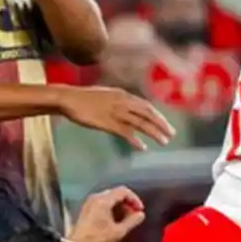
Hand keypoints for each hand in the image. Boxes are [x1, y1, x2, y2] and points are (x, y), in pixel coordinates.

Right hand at [57, 86, 174, 150]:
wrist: (68, 98)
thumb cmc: (84, 98)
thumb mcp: (106, 95)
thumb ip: (119, 101)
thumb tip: (128, 109)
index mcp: (123, 94)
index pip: (146, 105)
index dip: (158, 115)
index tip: (166, 124)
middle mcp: (122, 102)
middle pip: (147, 113)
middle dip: (161, 124)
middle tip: (172, 134)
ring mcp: (115, 112)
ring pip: (140, 122)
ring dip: (153, 132)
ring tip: (164, 142)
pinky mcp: (106, 122)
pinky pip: (125, 132)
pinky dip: (135, 140)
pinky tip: (142, 147)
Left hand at [73, 187, 145, 241]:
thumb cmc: (97, 239)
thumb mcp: (118, 232)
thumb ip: (132, 221)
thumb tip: (141, 215)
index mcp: (103, 200)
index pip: (123, 191)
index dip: (135, 199)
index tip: (140, 210)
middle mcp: (95, 197)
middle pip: (116, 193)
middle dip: (127, 203)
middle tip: (134, 215)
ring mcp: (89, 203)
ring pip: (109, 198)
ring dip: (120, 206)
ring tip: (126, 219)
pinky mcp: (86, 210)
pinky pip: (102, 203)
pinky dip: (111, 208)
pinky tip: (115, 220)